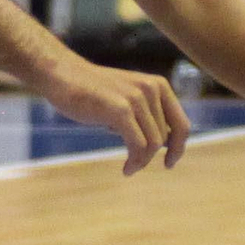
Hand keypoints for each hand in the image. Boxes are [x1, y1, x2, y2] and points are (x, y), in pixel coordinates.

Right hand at [41, 59, 191, 175]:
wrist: (62, 75)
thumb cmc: (92, 91)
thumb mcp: (126, 99)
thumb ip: (146, 115)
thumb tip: (165, 143)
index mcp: (157, 85)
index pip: (182, 124)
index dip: (179, 147)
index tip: (169, 163)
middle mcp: (151, 89)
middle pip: (165, 138)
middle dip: (151, 156)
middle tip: (134, 164)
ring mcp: (136, 98)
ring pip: (153, 144)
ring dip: (142, 161)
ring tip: (129, 168)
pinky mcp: (120, 109)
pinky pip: (138, 145)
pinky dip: (135, 162)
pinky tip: (126, 169)